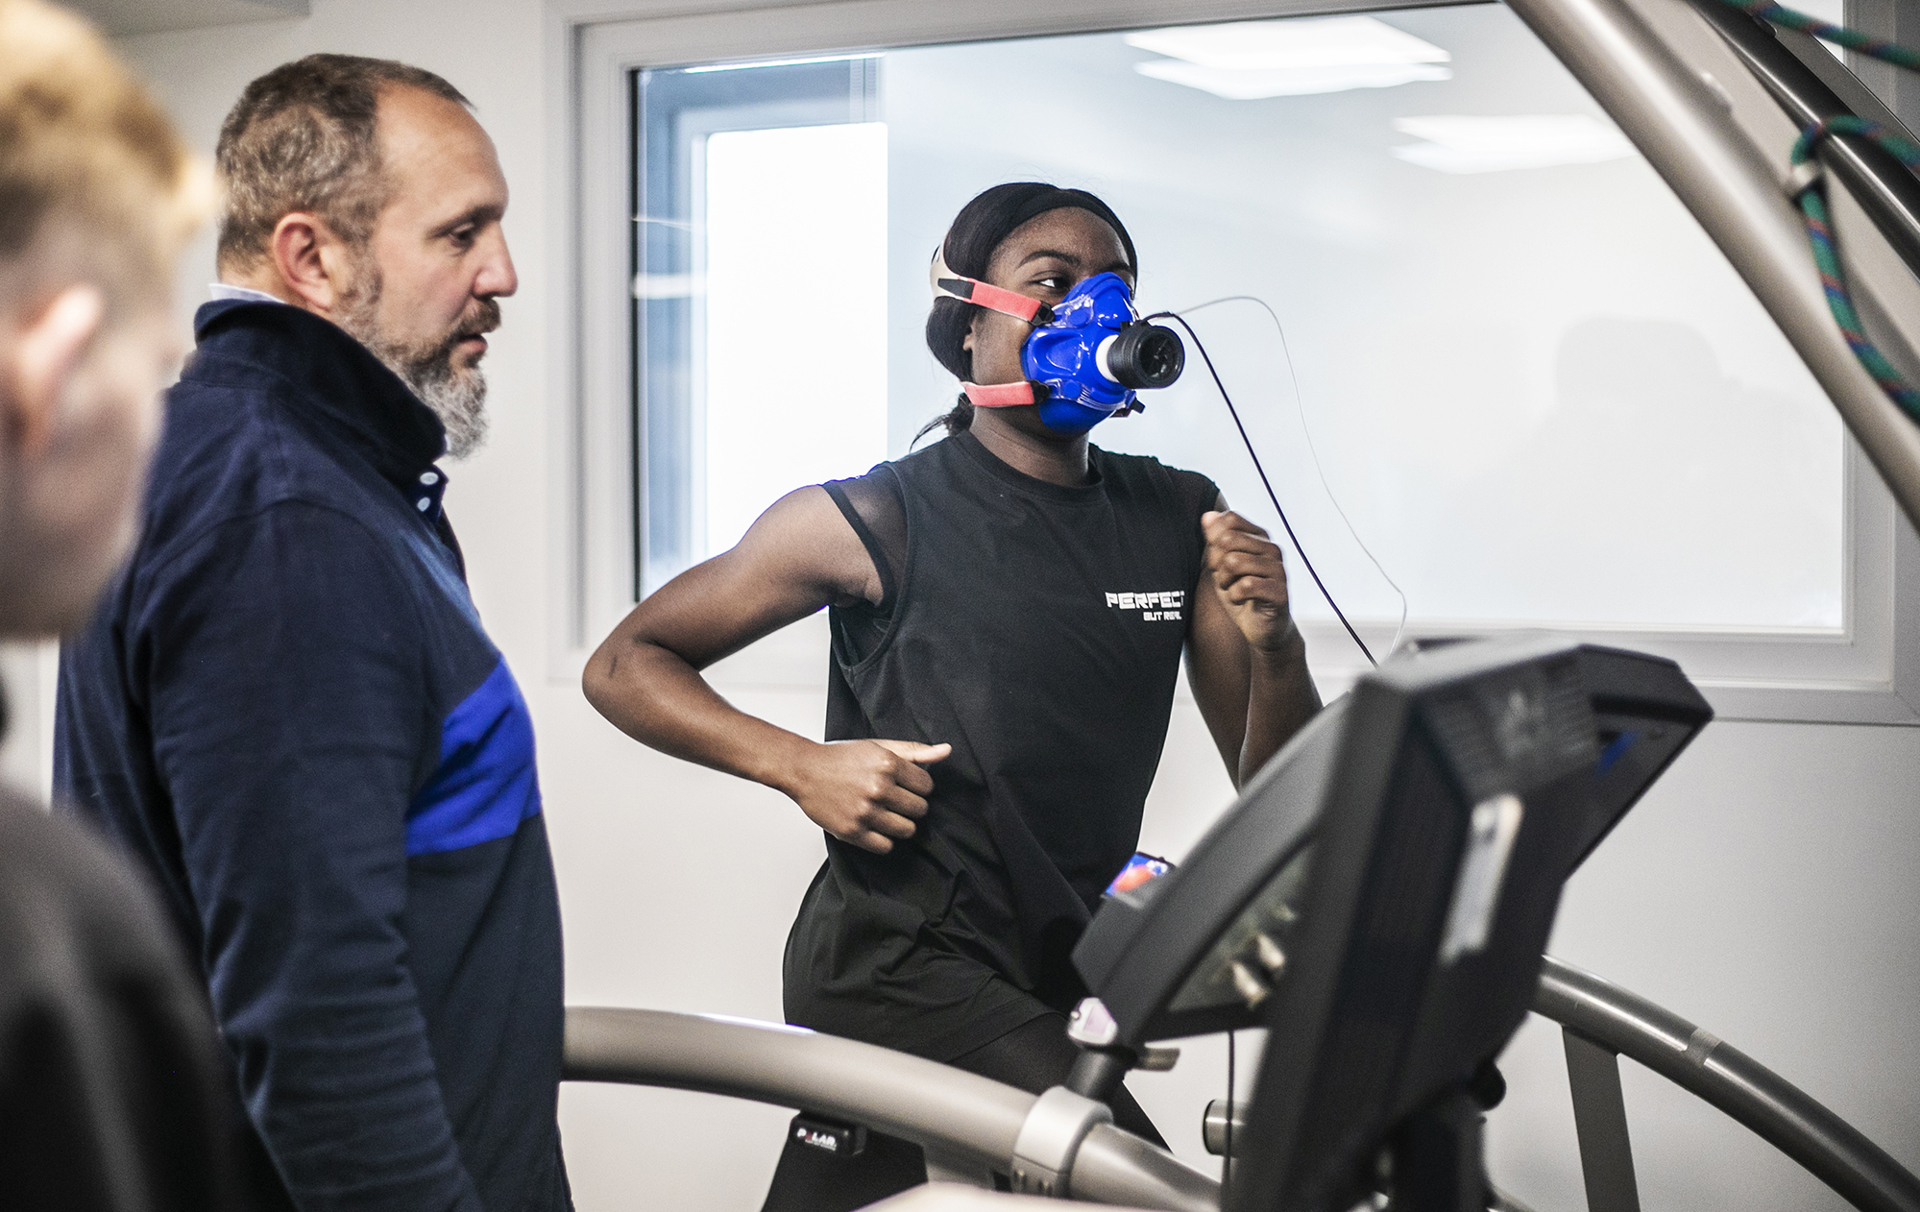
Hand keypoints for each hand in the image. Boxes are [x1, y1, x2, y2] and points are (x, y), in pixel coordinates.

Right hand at [786, 739, 951, 853]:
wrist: (803, 770)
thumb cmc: (841, 758)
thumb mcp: (878, 747)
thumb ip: (914, 751)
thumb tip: (946, 751)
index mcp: (887, 764)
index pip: (927, 786)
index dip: (919, 786)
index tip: (906, 786)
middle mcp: (878, 788)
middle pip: (920, 809)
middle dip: (912, 806)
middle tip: (896, 801)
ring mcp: (865, 812)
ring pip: (907, 830)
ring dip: (901, 824)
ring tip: (886, 814)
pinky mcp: (852, 831)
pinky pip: (886, 846)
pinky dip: (884, 840)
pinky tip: (875, 827)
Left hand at [1203, 510, 1296, 653]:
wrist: (1261, 628)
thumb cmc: (1243, 595)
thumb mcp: (1222, 566)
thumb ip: (1215, 540)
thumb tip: (1208, 515)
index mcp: (1259, 538)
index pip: (1230, 520)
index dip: (1214, 539)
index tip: (1219, 559)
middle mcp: (1272, 549)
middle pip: (1228, 540)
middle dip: (1217, 563)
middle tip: (1225, 579)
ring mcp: (1278, 569)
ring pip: (1234, 561)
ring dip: (1225, 581)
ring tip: (1232, 589)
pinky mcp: (1280, 591)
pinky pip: (1246, 585)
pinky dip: (1234, 595)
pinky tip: (1240, 600)